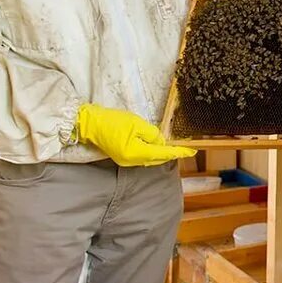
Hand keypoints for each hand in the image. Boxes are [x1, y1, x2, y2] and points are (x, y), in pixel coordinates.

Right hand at [76, 104, 195, 166]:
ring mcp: (126, 160)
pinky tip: (157, 146)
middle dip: (171, 153)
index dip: (178, 152)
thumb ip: (152, 134)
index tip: (191, 151)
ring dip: (161, 153)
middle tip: (185, 148)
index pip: (163, 154)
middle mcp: (132, 161)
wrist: (90, 123)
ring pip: (150, 158)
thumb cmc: (112, 121)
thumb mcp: (137, 123)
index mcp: (136, 153)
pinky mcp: (122, 156)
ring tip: (174, 147)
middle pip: (157, 159)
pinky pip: (142, 156)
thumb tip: (161, 142)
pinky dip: (151, 152)